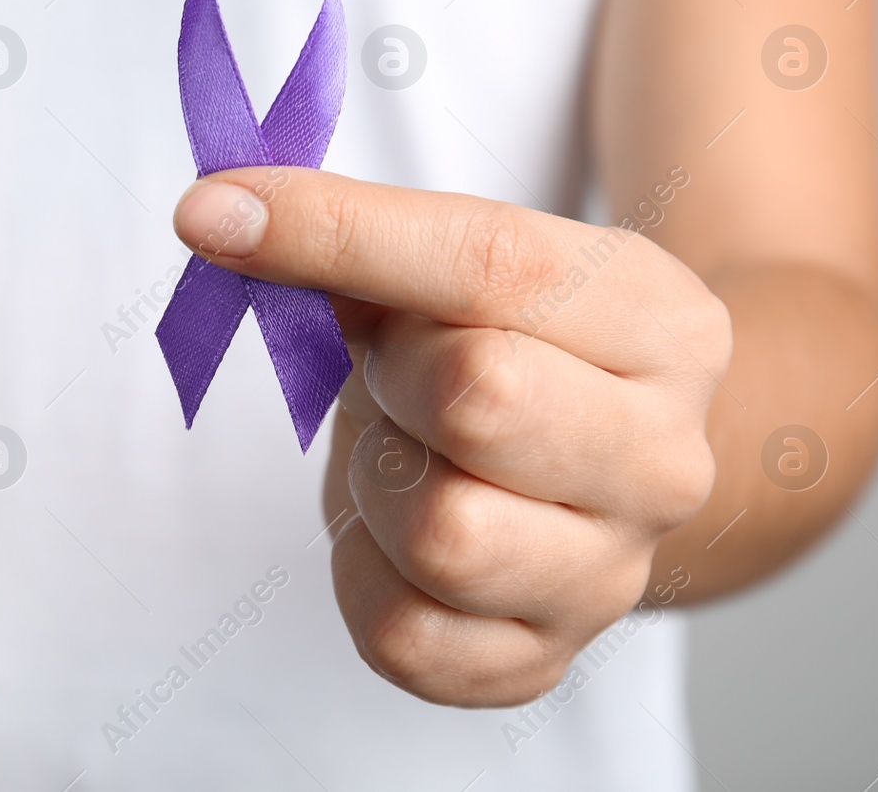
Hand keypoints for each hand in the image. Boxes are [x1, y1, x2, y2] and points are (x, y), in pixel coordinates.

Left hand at [172, 167, 727, 705]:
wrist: (578, 470)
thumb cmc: (505, 350)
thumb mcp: (457, 269)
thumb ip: (356, 234)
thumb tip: (219, 215)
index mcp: (664, 327)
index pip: (492, 263)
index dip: (336, 232)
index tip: (211, 215)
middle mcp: (666, 462)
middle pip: (481, 401)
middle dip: (395, 373)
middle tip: (396, 372)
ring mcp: (610, 577)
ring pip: (444, 534)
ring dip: (377, 480)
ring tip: (402, 453)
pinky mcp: (539, 663)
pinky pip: (402, 633)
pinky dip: (360, 572)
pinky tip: (389, 531)